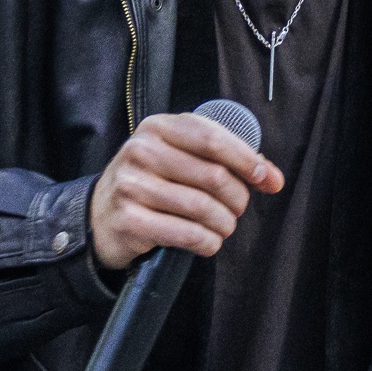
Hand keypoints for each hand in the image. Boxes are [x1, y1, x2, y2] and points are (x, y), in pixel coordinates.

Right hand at [89, 113, 283, 269]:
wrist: (99, 217)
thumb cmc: (151, 184)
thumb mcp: (179, 158)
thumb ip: (224, 160)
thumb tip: (271, 177)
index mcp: (158, 127)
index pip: (213, 138)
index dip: (247, 160)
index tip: (268, 179)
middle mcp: (141, 151)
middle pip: (213, 176)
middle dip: (238, 199)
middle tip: (236, 209)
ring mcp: (132, 186)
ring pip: (203, 208)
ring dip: (224, 224)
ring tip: (223, 227)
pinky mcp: (130, 220)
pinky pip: (187, 234)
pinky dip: (208, 242)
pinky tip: (208, 242)